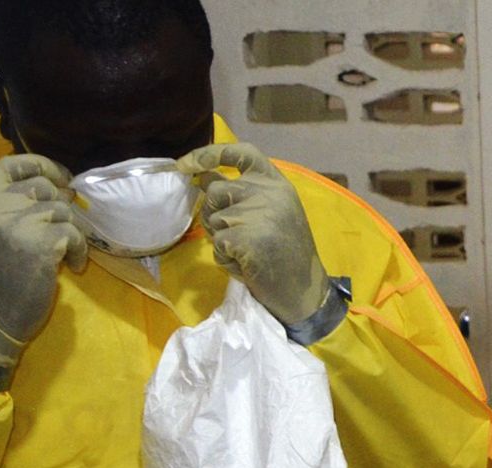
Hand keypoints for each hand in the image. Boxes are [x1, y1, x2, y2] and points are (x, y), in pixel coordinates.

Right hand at [0, 154, 86, 366]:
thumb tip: (62, 188)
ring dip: (72, 232)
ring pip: (63, 210)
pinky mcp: (41, 244)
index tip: (62, 179)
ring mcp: (18, 224)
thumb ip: (12, 207)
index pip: (12, 163)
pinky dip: (79, 250)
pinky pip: (74, 234)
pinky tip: (72, 265)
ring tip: (65, 254)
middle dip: (62, 206)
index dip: (42, 165)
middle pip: (44, 186)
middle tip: (66, 229)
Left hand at [177, 142, 327, 324]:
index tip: (186, 164)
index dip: (209, 153)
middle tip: (234, 234)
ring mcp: (258, 214)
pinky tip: (246, 264)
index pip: (240, 153)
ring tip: (246, 252)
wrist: (304, 289)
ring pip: (212, 218)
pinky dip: (225, 258)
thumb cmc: (286, 252)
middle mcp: (269, 193)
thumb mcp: (271, 212)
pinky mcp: (246, 238)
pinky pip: (216, 243)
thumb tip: (201, 176)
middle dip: (213, 212)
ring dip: (221, 238)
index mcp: (277, 183)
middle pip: (214, 189)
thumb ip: (243, 192)